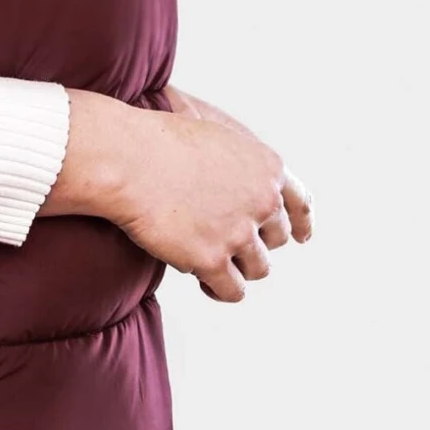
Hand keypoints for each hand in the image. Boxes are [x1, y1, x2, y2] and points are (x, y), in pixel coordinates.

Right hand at [164, 84, 314, 297]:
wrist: (128, 158)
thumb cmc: (157, 143)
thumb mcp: (214, 139)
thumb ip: (237, 167)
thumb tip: (235, 190)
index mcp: (267, 168)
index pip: (300, 201)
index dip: (301, 222)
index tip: (302, 236)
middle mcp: (262, 201)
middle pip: (276, 239)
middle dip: (255, 243)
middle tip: (227, 244)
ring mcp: (239, 232)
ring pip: (259, 268)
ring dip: (238, 268)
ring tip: (211, 264)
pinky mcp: (212, 259)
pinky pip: (232, 290)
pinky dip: (220, 290)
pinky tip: (204, 284)